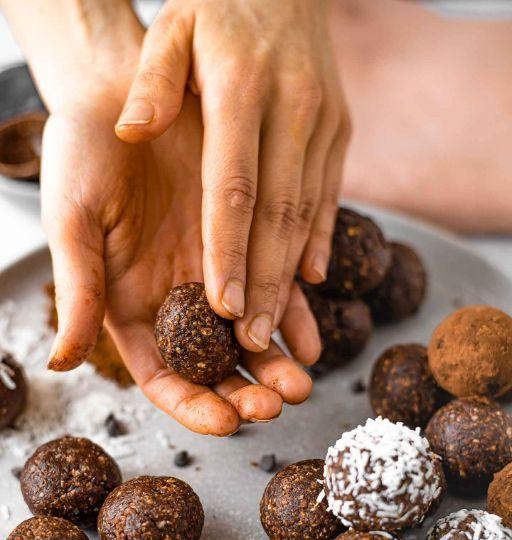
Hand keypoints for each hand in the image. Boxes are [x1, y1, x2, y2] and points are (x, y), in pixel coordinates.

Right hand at [43, 93, 314, 435]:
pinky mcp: (248, 242)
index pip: (164, 376)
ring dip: (277, 363)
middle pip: (215, 367)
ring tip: (302, 382)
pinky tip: (312, 337)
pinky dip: (295, 315)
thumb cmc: (85, 152)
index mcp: (133, 308)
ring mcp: (216, 275)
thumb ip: (77, 290)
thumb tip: (62, 361)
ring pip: (251, 336)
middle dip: (245, 392)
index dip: (194, 404)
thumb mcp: (74, 219)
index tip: (227, 423)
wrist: (127, 90)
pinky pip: (277, 287)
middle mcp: (178, 302)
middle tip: (276, 404)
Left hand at [116, 0, 349, 351]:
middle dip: (266, 284)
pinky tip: (309, 282)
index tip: (223, 306)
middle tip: (253, 342)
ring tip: (276, 329)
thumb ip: (152, 81)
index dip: (230, 252)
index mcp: (243, 89)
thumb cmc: (217, 6)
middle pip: (277, 215)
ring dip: (292, 277)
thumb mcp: (172, 27)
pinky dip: (320, 242)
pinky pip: (330, 196)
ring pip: (307, 215)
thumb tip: (132, 128)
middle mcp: (292, 110)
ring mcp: (324, 122)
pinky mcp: (339, 130)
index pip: (235, 188)